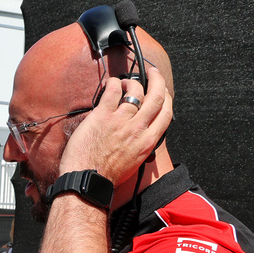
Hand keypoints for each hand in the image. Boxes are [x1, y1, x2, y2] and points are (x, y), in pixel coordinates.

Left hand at [59, 69, 171, 183]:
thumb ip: (141, 145)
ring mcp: (121, 120)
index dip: (167, 97)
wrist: (87, 180)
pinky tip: (111, 83)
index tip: (163, 90)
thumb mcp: (135, 162)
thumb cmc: (107, 176)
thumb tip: (143, 135)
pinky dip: (113, 83)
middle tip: (153, 72)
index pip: (166, 113)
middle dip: (157, 80)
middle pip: (157, 96)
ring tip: (125, 81)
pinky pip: (112, 91)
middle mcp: (138, 129)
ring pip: (135, 90)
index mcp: (148, 141)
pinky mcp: (102, 116)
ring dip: (132, 81)